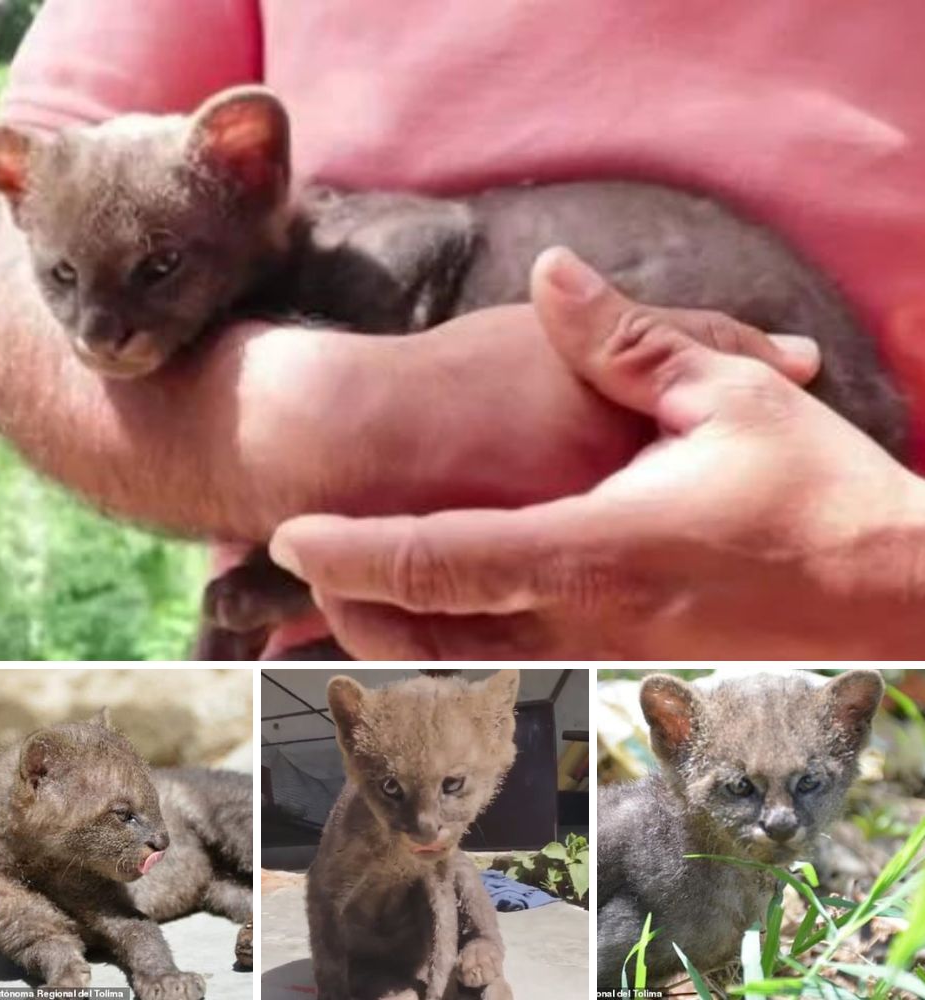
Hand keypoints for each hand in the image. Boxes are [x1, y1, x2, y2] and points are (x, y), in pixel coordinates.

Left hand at [268, 248, 924, 658]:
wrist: (893, 597)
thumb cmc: (817, 495)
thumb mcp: (730, 394)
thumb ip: (627, 337)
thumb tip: (554, 271)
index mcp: (591, 549)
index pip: (436, 558)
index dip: (351, 551)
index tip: (288, 533)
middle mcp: (582, 624)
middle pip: (425, 637)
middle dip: (349, 610)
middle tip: (307, 572)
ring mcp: (601, 665)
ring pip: (459, 672)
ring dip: (390, 641)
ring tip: (350, 598)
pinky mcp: (624, 680)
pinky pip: (510, 683)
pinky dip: (450, 663)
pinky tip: (435, 632)